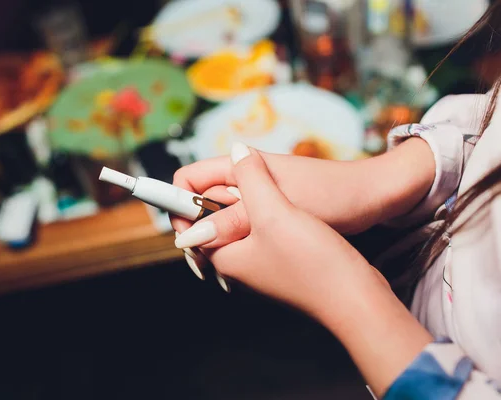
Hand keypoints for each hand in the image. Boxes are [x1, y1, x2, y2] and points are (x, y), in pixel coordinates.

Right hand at [171, 138, 433, 246]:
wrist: (376, 197)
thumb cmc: (332, 196)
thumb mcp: (279, 211)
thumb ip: (232, 217)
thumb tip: (192, 231)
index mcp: (242, 166)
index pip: (189, 179)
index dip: (178, 203)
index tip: (185, 234)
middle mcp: (246, 179)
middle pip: (202, 202)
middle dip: (200, 228)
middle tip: (209, 261)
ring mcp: (260, 197)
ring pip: (222, 218)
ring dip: (220, 239)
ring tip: (231, 265)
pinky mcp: (273, 212)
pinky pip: (244, 227)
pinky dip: (239, 242)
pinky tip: (249, 261)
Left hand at [175, 143, 433, 396]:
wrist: (357, 294)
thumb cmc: (314, 261)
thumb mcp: (275, 211)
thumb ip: (248, 180)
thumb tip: (233, 153)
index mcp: (224, 258)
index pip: (188, 226)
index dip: (191, 201)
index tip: (214, 178)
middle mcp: (236, 265)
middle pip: (214, 224)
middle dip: (223, 198)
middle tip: (247, 181)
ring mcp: (260, 266)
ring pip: (241, 224)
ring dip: (248, 203)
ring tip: (269, 189)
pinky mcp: (282, 262)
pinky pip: (263, 232)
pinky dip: (268, 214)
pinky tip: (286, 204)